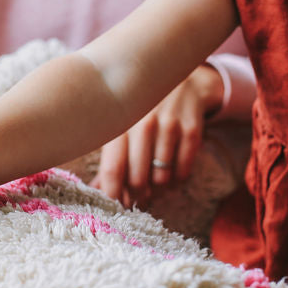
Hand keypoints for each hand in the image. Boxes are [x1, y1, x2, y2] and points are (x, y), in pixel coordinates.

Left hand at [91, 64, 222, 207]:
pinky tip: (172, 169)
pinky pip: (183, 170)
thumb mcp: (123, 125)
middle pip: (137, 178)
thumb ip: (111, 157)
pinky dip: (177, 177)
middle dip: (136, 194)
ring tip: (155, 180)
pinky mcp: (192, 130)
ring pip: (161, 177)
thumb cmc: (145, 108)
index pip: (113, 169)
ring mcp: (169, 125)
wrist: (185, 81)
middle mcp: (143, 123)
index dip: (113, 194)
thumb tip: (95, 190)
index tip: (115, 205)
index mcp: (120, 122)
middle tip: (137, 197)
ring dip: (157, 186)